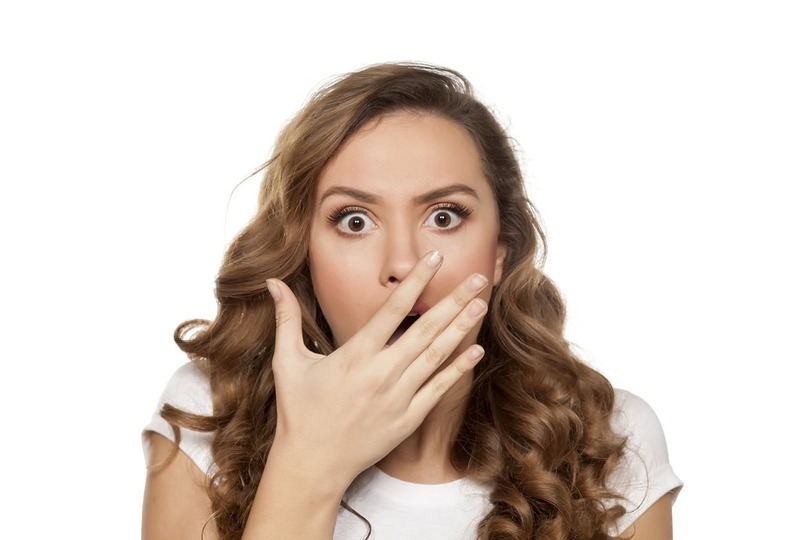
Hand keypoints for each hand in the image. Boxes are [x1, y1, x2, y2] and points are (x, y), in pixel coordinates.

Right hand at [265, 250, 487, 489]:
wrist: (312, 464)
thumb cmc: (298, 411)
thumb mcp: (287, 362)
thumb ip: (286, 319)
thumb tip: (272, 283)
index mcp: (354, 356)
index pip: (392, 309)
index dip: (416, 281)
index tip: (435, 259)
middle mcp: (381, 374)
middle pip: (425, 330)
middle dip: (453, 301)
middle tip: (478, 278)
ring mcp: (398, 398)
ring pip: (436, 356)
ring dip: (461, 329)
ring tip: (481, 304)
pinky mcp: (407, 420)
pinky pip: (438, 390)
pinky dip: (458, 370)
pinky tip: (476, 352)